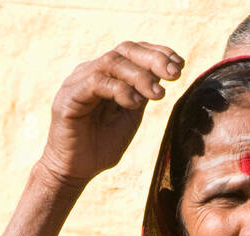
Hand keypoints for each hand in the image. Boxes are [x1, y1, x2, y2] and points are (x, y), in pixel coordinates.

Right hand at [36, 41, 184, 189]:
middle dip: (153, 60)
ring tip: (158, 95)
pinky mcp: (69, 97)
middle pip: (124, 50)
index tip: (180, 64)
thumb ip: (142, 95)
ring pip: (112, 62)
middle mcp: (91, 71)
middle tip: (175, 75)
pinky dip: (120, 90)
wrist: (75, 171)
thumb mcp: (130, 116)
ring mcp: (77, 81)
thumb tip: (164, 74)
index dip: (157, 53)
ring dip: (140, 76)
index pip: (132, 51)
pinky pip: (96, 82)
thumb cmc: (101, 146)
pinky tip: (135, 103)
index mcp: (107, 74)